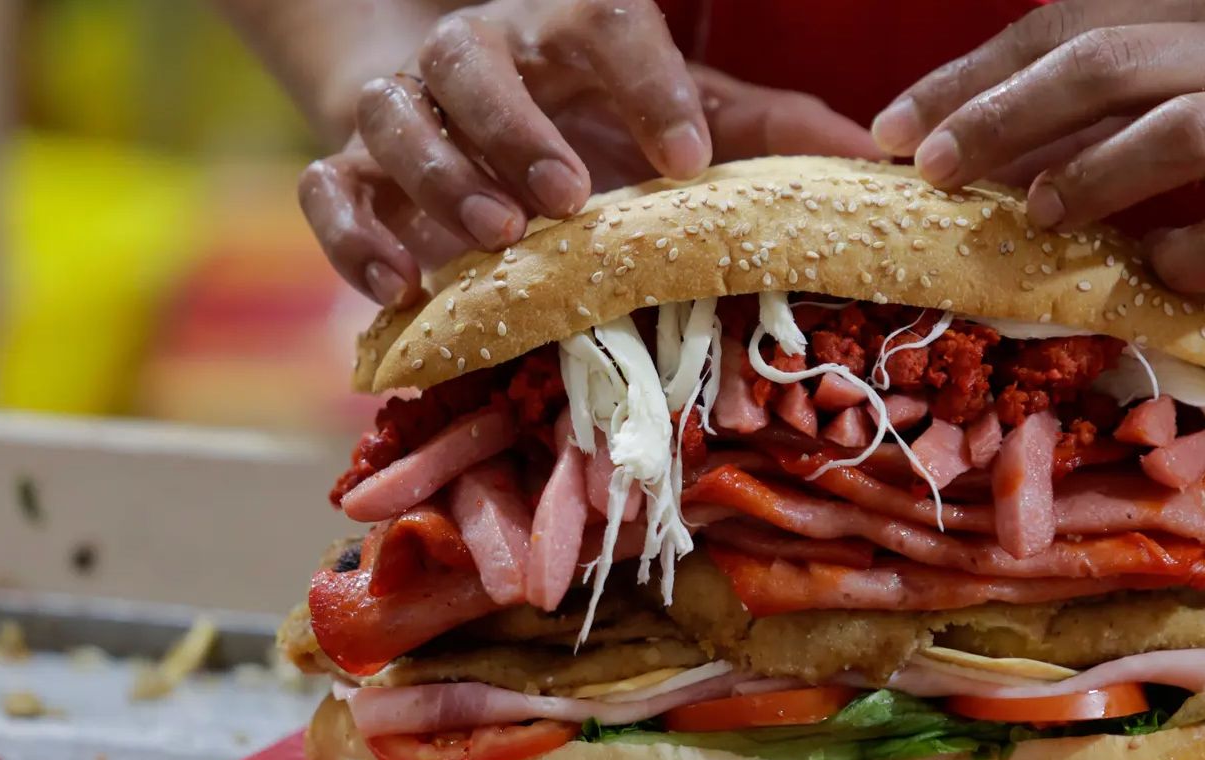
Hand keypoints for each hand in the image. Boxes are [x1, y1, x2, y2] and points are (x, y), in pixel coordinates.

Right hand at [297, 0, 877, 306]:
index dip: (646, 82)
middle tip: (568, 199)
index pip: (604, 24)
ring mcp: (403, 106)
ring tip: (496, 237)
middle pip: (474, 60)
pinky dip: (353, 237)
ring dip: (441, 175)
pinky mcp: (351, 169)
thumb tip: (874, 160)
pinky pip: (330, 189)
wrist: (456, 102)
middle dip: (518, 128)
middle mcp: (476, 53)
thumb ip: (766, 132)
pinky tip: (399, 288)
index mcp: (565, 28)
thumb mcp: (679, 112)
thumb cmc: (591, 114)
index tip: (687, 157)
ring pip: (396, 116)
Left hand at [870, 0, 1204, 292]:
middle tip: (934, 171)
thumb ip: (1156, 77)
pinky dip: (1196, 253)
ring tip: (1036, 216)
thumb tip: (1024, 129)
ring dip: (1091, 175)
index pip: (1079, 17)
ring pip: (1181, 129)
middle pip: (1110, 58)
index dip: (980, 70)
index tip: (903, 125)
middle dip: (1004, 115)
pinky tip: (1159, 274)